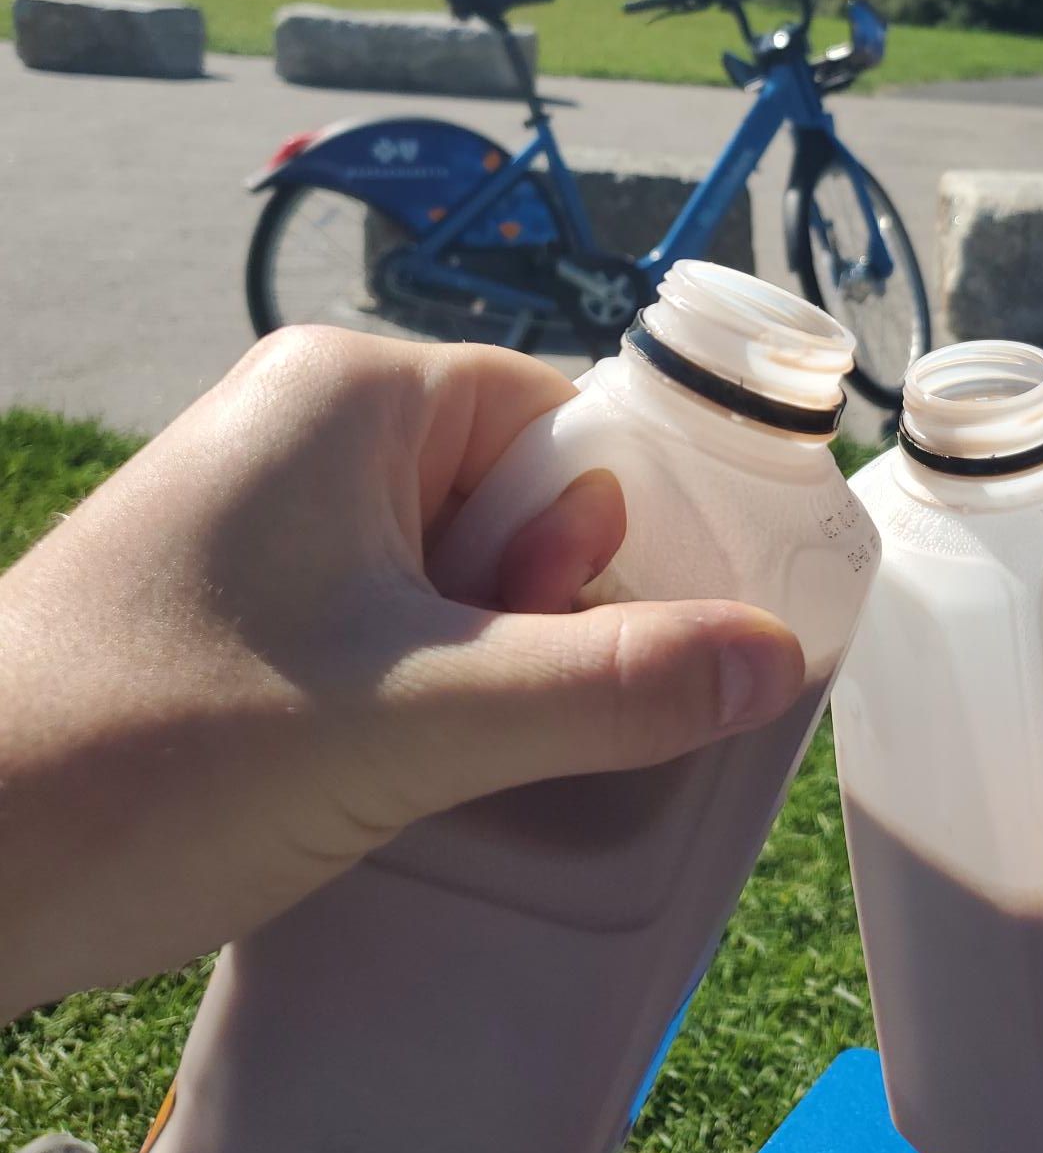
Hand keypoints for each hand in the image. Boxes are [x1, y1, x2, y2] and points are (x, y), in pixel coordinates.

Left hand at [0, 329, 803, 1020]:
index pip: (564, 423)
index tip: (604, 655)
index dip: (611, 540)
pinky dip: (408, 684)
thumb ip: (611, 685)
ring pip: (448, 568)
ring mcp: (259, 502)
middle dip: (528, 616)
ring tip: (400, 753)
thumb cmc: (156, 753)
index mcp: (354, 392)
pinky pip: (380, 609)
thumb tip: (776, 657)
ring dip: (471, 665)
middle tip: (463, 716)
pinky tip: (367, 760)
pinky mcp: (231, 583)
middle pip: (511, 496)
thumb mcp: (418, 722)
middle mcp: (305, 421)